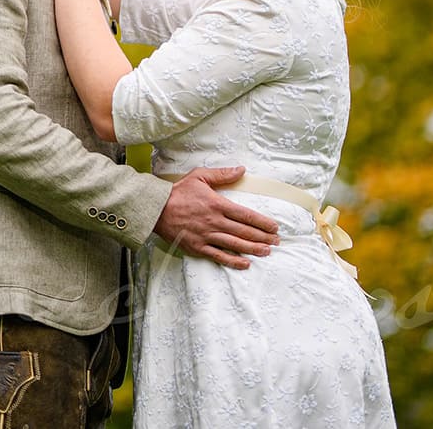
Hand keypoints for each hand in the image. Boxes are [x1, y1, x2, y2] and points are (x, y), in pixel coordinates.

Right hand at [153, 166, 280, 268]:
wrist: (155, 208)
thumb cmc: (177, 192)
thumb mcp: (199, 176)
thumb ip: (222, 174)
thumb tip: (241, 170)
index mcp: (217, 204)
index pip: (246, 215)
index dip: (262, 222)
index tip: (274, 227)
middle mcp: (214, 221)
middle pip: (244, 231)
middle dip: (263, 237)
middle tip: (277, 241)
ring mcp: (206, 236)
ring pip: (235, 244)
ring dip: (253, 249)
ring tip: (267, 251)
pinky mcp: (198, 247)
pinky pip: (219, 256)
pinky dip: (233, 261)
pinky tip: (245, 263)